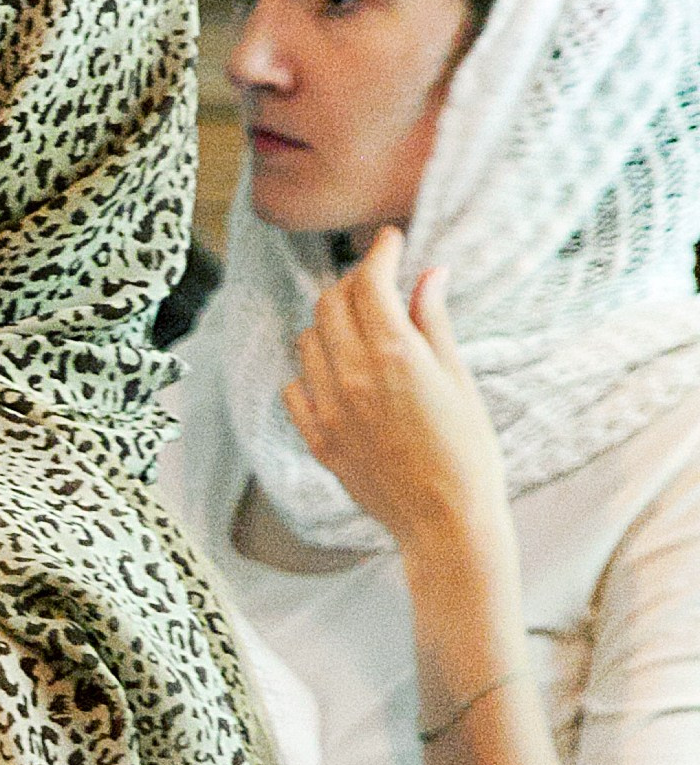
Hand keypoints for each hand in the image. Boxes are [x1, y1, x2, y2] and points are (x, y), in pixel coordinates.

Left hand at [284, 231, 511, 565]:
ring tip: (358, 328)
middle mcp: (354, 376)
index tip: (389, 241)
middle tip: (376, 283)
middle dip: (352, 283)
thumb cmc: (468, 452)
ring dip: (329, 323)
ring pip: (308, 340)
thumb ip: (435, 323)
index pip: (370, 282)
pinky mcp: (319, 439)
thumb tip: (429, 273)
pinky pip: (295, 388)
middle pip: (331, 303)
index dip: (378, 253)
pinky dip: (311, 371)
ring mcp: (330, 408)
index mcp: (395, 355)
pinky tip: (337, 374)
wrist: (446, 523)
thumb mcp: (459, 380)